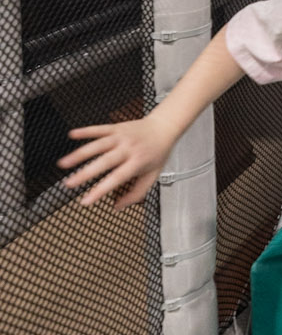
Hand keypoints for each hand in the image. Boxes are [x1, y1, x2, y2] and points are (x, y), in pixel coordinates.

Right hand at [58, 114, 175, 207]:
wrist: (164, 127)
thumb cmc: (158, 153)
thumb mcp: (153, 177)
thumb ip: (135, 194)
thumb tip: (117, 207)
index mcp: (137, 162)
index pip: (116, 179)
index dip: (100, 190)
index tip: (85, 201)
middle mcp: (128, 149)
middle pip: (104, 162)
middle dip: (84, 174)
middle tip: (68, 184)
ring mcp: (120, 137)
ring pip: (97, 145)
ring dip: (79, 154)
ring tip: (63, 164)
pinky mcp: (115, 127)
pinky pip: (98, 129)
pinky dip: (85, 131)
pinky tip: (72, 135)